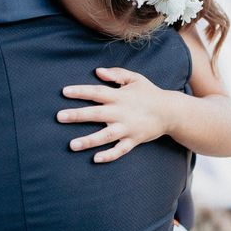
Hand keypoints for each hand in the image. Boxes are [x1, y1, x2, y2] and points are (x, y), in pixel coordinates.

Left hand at [56, 67, 173, 162]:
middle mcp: (121, 113)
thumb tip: (97, 71)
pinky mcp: (133, 141)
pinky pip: (120, 150)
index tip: (64, 92)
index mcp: (120, 96)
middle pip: (96, 114)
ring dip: (88, 140)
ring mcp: (127, 128)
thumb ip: (116, 74)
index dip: (81, 91)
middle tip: (59, 117)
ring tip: (72, 145)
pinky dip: (109, 155)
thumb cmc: (149, 93)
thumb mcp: (135, 78)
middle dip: (77, 115)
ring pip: (105, 136)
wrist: (171, 112)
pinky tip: (95, 158)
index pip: (97, 92)